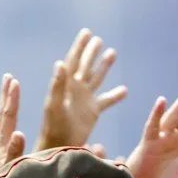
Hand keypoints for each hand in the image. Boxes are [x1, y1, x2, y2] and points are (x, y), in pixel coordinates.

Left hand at [36, 28, 127, 149]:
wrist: (60, 144)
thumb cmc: (53, 126)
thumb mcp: (54, 104)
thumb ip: (58, 84)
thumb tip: (61, 62)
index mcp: (66, 83)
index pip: (73, 60)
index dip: (80, 46)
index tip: (86, 32)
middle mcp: (76, 88)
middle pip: (86, 65)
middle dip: (91, 52)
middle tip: (97, 39)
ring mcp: (85, 99)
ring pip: (97, 78)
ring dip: (104, 66)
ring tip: (112, 52)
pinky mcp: (93, 111)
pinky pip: (106, 100)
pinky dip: (115, 95)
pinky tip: (124, 90)